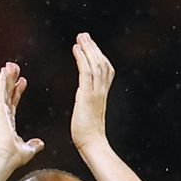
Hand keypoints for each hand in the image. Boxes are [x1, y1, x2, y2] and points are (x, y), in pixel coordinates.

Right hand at [0, 62, 43, 165]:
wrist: (4, 157)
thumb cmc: (12, 157)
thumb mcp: (27, 149)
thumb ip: (33, 145)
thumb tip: (39, 144)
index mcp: (8, 123)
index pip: (13, 103)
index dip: (18, 92)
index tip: (22, 82)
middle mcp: (2, 116)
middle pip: (7, 93)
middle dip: (11, 80)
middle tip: (15, 69)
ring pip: (3, 89)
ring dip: (6, 77)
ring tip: (10, 65)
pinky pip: (0, 90)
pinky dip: (2, 80)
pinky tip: (4, 70)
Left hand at [71, 33, 114, 150]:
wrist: (92, 145)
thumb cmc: (88, 136)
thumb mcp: (88, 114)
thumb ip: (86, 102)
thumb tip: (82, 96)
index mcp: (102, 95)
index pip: (105, 70)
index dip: (98, 56)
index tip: (90, 46)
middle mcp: (101, 91)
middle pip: (102, 63)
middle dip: (93, 48)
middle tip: (84, 35)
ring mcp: (96, 93)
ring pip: (95, 65)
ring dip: (88, 49)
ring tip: (81, 38)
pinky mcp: (88, 96)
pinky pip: (86, 73)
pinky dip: (82, 59)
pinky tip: (76, 50)